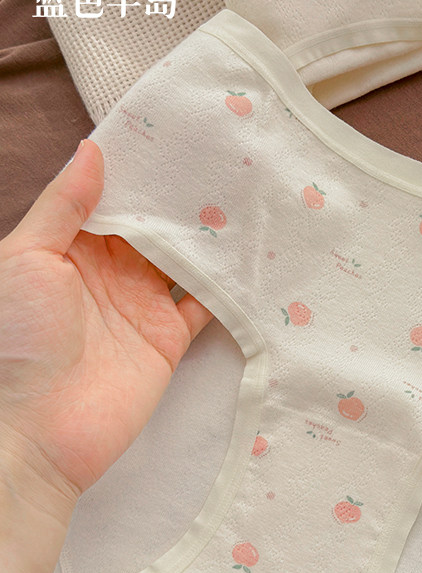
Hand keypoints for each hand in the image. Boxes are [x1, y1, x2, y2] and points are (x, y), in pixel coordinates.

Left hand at [0, 138, 212, 512]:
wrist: (34, 430)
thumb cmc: (17, 339)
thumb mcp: (27, 257)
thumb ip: (63, 205)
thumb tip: (92, 149)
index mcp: (70, 250)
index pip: (112, 203)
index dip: (138, 175)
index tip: (173, 142)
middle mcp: (109, 274)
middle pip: (153, 230)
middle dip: (180, 202)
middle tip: (220, 164)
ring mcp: (142, 306)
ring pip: (182, 262)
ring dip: (207, 239)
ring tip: (241, 201)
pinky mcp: (169, 339)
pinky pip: (203, 306)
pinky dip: (224, 286)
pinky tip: (246, 259)